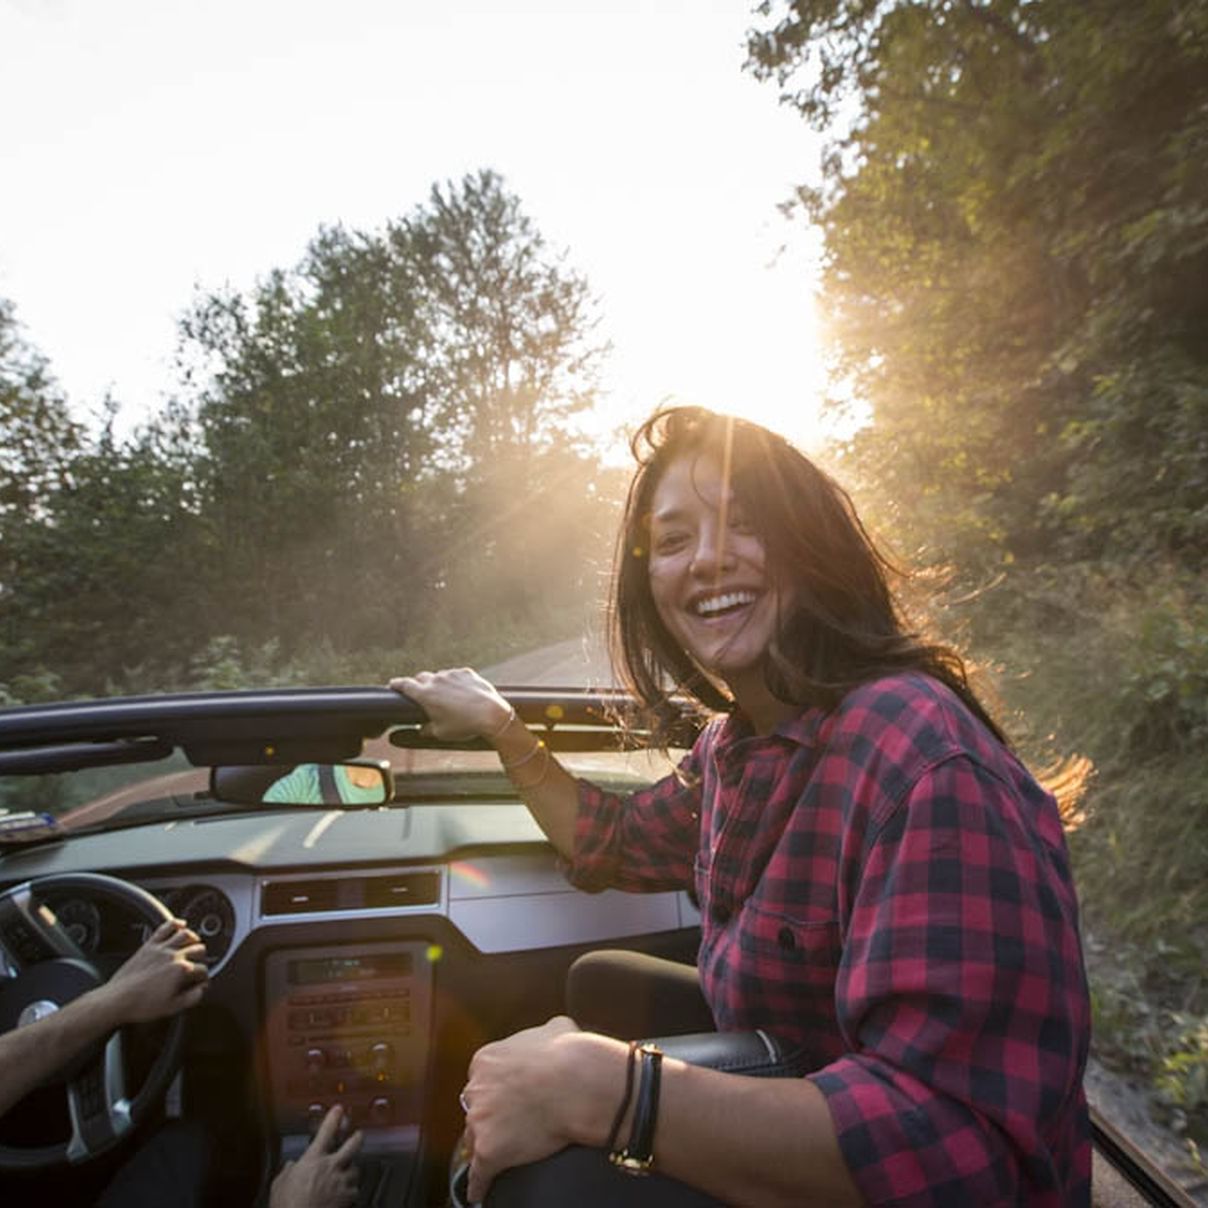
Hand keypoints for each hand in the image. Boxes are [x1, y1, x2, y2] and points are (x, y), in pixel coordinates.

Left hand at [98, 918, 208, 1024]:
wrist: (117, 1000)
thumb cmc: (141, 1005)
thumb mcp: (172, 1007)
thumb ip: (192, 997)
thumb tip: (202, 989)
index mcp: (181, 971)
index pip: (202, 970)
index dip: (203, 977)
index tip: (200, 982)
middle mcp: (174, 956)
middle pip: (199, 949)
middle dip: (201, 958)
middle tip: (198, 964)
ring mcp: (161, 948)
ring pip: (186, 935)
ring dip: (193, 939)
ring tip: (193, 944)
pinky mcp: (149, 945)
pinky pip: (166, 927)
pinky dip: (175, 924)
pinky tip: (180, 925)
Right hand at [270, 1106, 362, 1207]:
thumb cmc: (288, 1206)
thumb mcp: (280, 1184)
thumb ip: (288, 1172)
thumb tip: (291, 1167)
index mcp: (313, 1159)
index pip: (326, 1131)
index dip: (334, 1117)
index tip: (339, 1110)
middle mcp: (331, 1167)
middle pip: (352, 1144)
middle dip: (357, 1137)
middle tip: (358, 1133)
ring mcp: (341, 1182)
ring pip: (355, 1169)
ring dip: (351, 1170)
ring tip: (349, 1170)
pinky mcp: (347, 1198)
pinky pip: (355, 1190)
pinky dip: (352, 1190)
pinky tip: (348, 1192)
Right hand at [389, 668, 510, 741]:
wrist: (490, 715)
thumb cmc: (464, 726)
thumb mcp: (440, 733)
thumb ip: (425, 729)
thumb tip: (420, 730)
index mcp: (425, 694)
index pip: (404, 684)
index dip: (397, 684)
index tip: (393, 684)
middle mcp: (436, 680)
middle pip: (421, 678)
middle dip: (419, 684)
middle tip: (423, 695)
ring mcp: (452, 674)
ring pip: (439, 676)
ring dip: (439, 683)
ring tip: (447, 698)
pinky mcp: (466, 672)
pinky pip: (456, 675)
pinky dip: (455, 682)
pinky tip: (462, 693)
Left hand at [462, 1015, 592, 1203]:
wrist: (578, 1082)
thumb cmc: (569, 1053)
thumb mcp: (554, 1028)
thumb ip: (540, 1033)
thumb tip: (551, 1033)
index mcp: (486, 1060)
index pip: (482, 1079)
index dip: (497, 1090)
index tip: (511, 1097)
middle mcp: (476, 1088)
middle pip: (475, 1108)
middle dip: (490, 1114)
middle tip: (512, 1122)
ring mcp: (479, 1121)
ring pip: (475, 1139)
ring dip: (487, 1144)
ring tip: (503, 1153)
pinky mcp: (488, 1151)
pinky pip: (478, 1175)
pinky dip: (479, 1184)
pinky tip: (481, 1192)